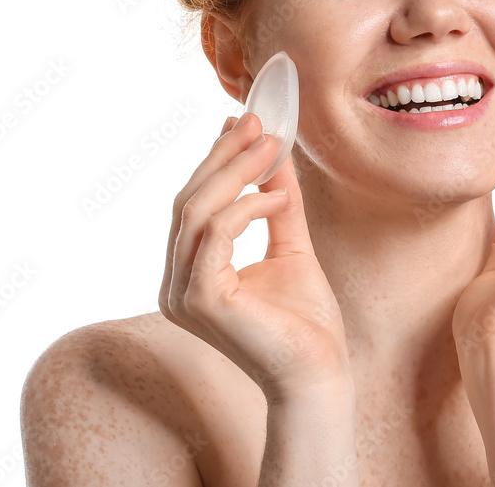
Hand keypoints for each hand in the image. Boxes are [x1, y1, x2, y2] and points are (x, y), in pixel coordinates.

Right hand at [158, 112, 352, 401]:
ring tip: (273, 147)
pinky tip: (280, 196)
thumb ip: (276, 200)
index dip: (214, 160)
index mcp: (189, 274)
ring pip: (196, 211)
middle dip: (224, 156)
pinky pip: (216, 233)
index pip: (192, 204)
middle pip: (188, 201)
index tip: (241, 121)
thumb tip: (272, 152)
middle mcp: (175, 285)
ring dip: (236, 171)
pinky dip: (248, 206)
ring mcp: (181, 294)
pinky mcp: (200, 299)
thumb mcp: (289, 244)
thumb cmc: (306, 321)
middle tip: (257, 122)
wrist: (319, 372)